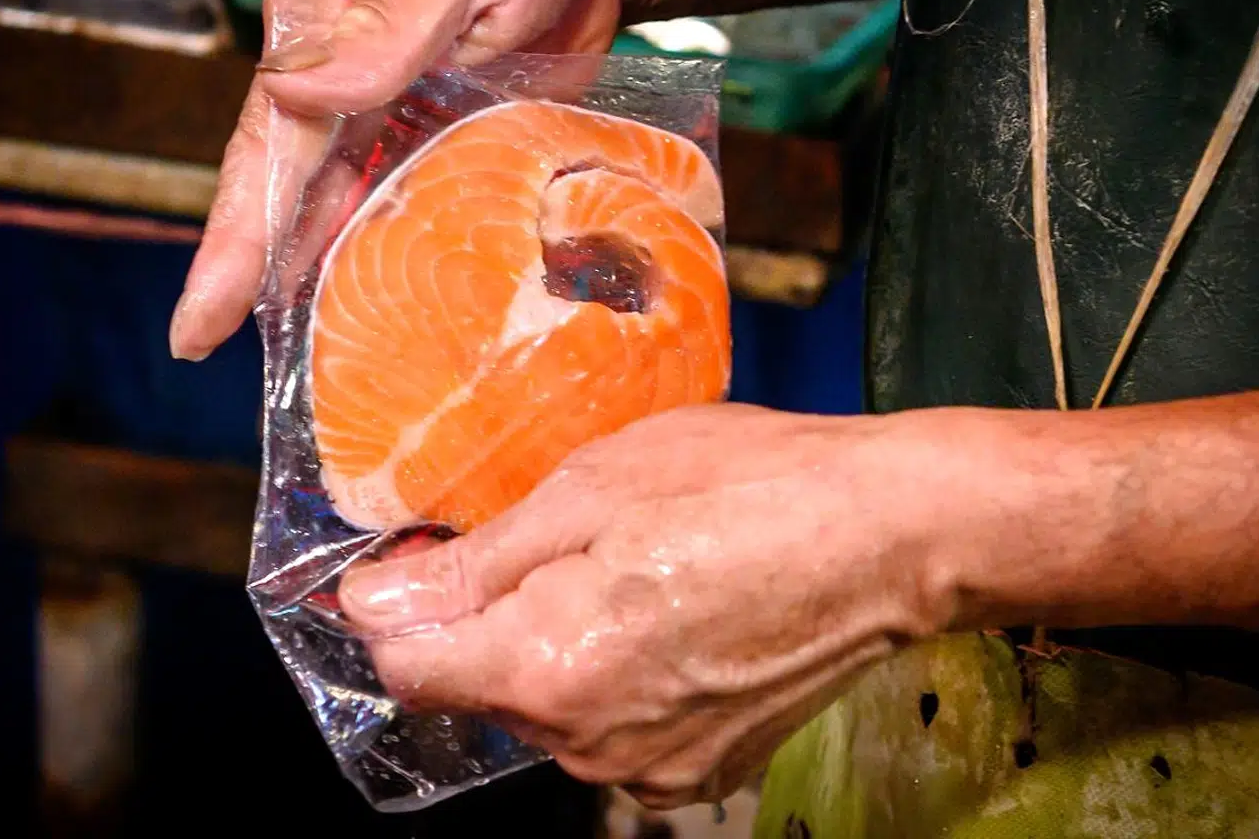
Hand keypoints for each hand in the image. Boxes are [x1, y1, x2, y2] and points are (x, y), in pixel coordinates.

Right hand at [170, 0, 625, 360]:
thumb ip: (386, 22)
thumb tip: (296, 97)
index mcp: (324, 18)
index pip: (266, 141)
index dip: (234, 236)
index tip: (200, 318)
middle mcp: (346, 73)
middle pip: (286, 187)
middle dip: (249, 272)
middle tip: (206, 347)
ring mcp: (395, 110)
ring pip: (341, 206)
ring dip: (318, 277)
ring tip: (294, 359)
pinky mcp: (446, 134)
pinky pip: (406, 204)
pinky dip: (387, 257)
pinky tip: (379, 310)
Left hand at [337, 403, 954, 808]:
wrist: (888, 535)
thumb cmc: (745, 488)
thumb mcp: (590, 492)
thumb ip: (472, 565)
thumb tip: (370, 604)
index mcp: (547, 672)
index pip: (408, 671)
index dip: (405, 610)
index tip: (438, 560)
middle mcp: (589, 748)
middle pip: (485, 689)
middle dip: (499, 620)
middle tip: (575, 540)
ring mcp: (651, 771)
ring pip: (554, 709)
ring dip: (565, 647)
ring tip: (641, 572)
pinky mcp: (702, 770)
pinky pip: (618, 730)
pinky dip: (623, 679)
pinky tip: (677, 618)